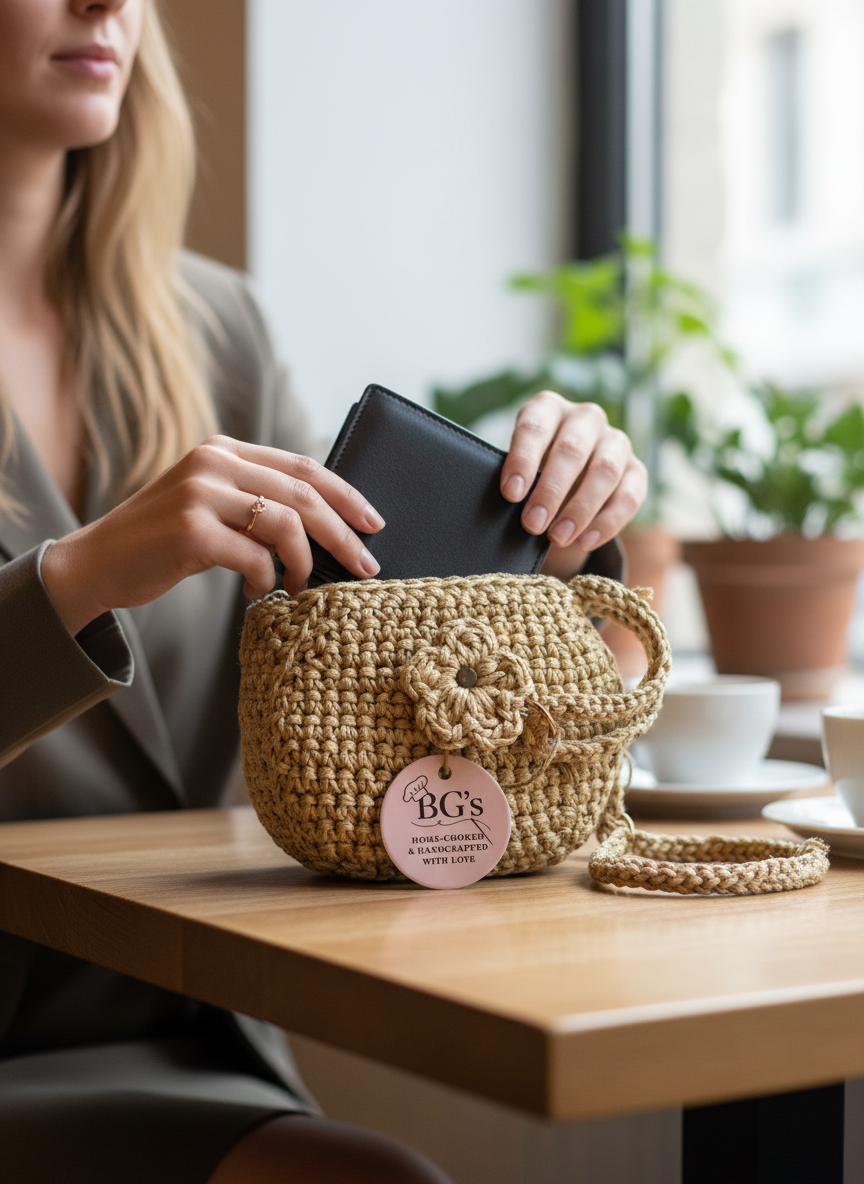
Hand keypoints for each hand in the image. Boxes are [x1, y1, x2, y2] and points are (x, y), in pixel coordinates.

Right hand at [41, 436, 384, 634]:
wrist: (95, 563)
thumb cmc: (161, 541)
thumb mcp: (209, 503)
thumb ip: (254, 499)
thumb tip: (323, 525)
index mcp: (223, 449)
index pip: (303, 466)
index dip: (345, 494)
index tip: (373, 523)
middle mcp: (214, 462)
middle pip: (304, 494)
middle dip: (342, 533)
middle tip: (365, 565)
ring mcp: (200, 494)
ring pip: (286, 525)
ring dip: (304, 563)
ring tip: (300, 584)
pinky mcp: (191, 531)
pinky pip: (256, 557)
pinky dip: (266, 579)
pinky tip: (257, 590)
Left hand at [500, 391, 646, 550]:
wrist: (567, 480)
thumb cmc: (532, 472)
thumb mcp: (519, 468)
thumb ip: (516, 482)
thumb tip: (506, 509)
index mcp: (548, 408)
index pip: (535, 426)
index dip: (523, 460)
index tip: (511, 494)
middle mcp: (585, 418)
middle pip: (572, 449)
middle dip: (551, 490)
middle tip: (532, 524)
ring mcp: (615, 441)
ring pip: (605, 470)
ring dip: (581, 508)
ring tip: (558, 538)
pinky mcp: (636, 470)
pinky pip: (629, 495)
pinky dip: (608, 522)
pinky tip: (585, 542)